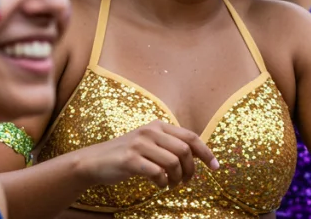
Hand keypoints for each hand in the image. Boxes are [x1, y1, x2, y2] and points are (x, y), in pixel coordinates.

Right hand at [76, 120, 218, 188]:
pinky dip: (163, 183)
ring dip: (177, 179)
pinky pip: (157, 173)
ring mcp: (140, 144)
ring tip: (172, 185)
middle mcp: (150, 131)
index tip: (216, 168)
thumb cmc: (127, 155)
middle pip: (185, 151)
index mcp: (158, 126)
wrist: (95, 161)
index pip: (191, 137)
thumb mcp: (150, 143)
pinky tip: (159, 185)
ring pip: (173, 162)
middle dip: (191, 170)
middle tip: (186, 182)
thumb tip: (199, 156)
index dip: (206, 153)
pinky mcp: (130, 159)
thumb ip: (170, 145)